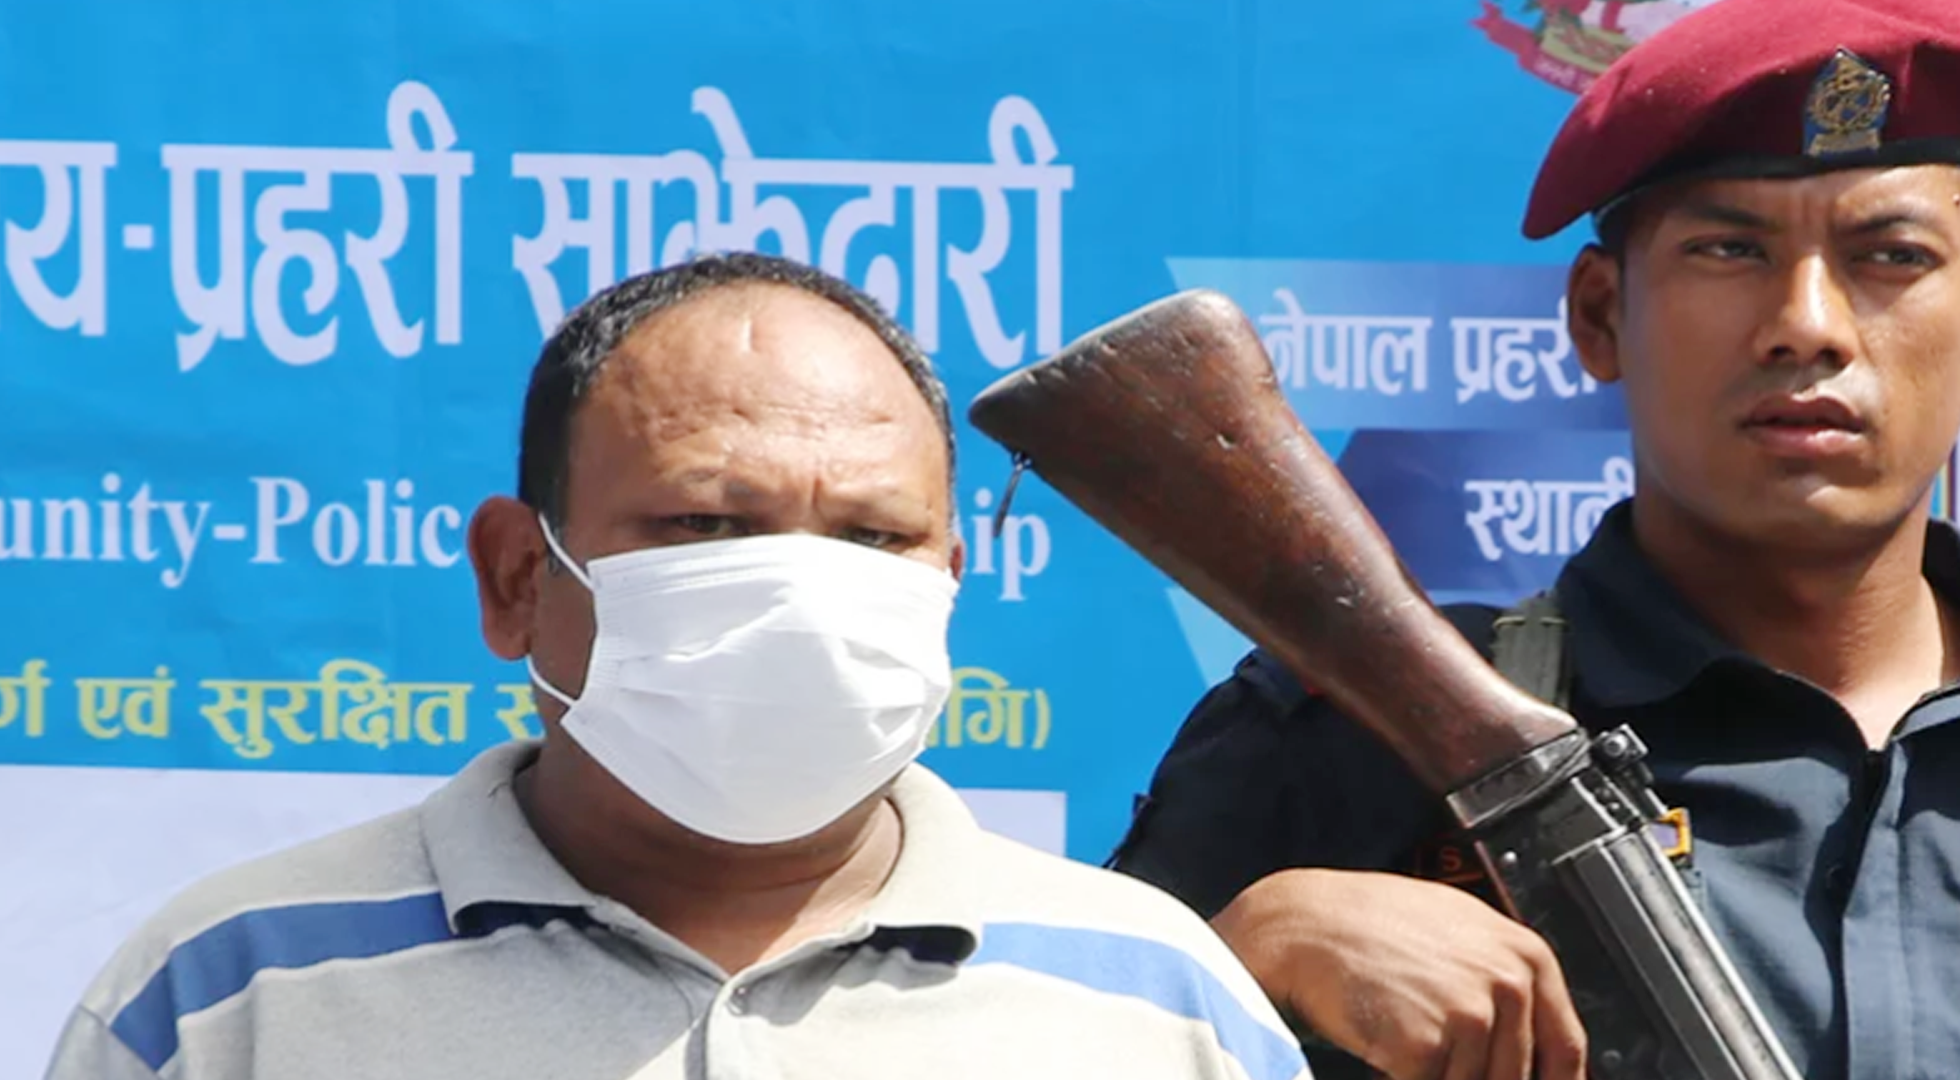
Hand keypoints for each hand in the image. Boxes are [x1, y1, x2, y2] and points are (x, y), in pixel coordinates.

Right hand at [1211, 868, 1586, 1079]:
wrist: (1304, 926)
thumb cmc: (1372, 926)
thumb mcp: (1460, 934)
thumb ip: (1504, 983)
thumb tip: (1537, 1053)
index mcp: (1526, 956)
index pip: (1565, 1049)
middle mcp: (1509, 983)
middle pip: (1515, 1078)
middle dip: (1473, 1076)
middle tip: (1436, 1057)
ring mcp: (1470, 1014)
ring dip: (1436, 1074)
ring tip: (1400, 1035)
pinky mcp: (1427, 1046)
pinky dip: (1400, 1076)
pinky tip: (1383, 1046)